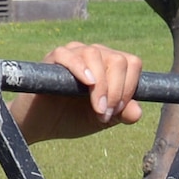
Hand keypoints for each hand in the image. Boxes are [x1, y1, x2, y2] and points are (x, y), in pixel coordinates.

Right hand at [13, 42, 144, 141]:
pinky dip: (80, 68)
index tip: (117, 112)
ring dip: (101, 86)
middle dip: (117, 91)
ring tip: (96, 109)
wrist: (41, 125)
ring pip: (96, 55)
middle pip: (119, 60)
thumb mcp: (101, 120)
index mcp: (108, 66)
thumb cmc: (70, 118)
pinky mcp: (53, 58)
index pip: (132, 64)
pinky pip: (68, 55)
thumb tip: (137, 111)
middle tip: (104, 114)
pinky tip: (86, 85)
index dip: (130, 88)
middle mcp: (94, 55)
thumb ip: (121, 115)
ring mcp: (73, 53)